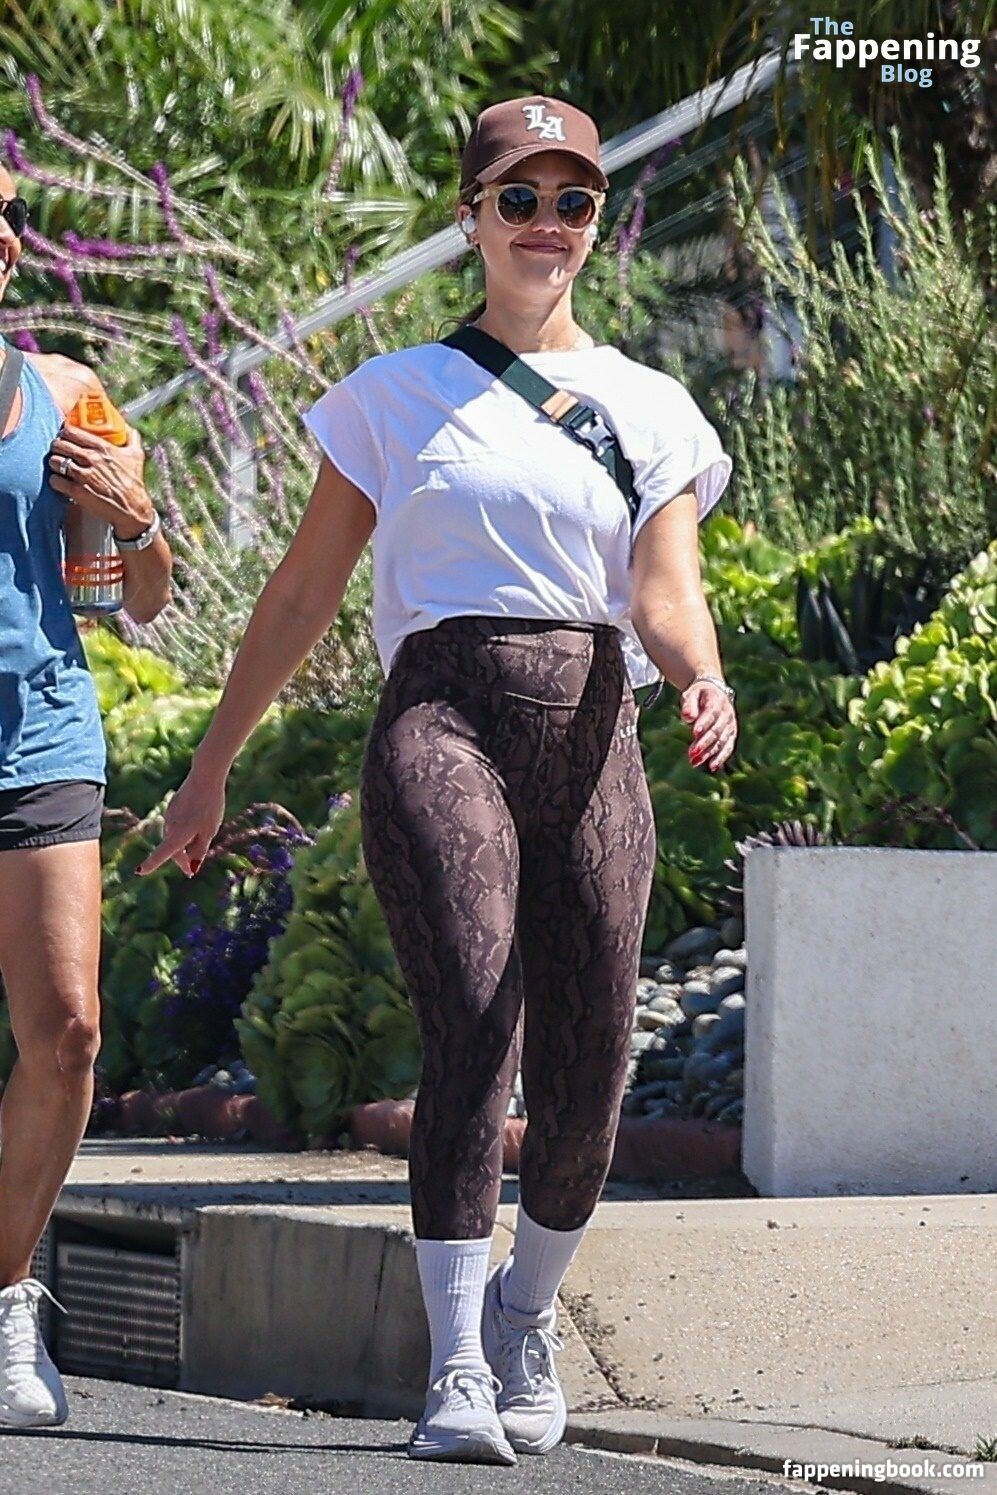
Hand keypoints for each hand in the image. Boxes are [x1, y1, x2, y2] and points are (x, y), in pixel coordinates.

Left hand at [48, 423, 153, 537]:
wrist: (132, 509)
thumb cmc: (134, 482)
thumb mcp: (136, 455)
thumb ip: (132, 438)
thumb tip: (127, 427)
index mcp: (102, 447)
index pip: (71, 431)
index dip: (63, 432)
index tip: (64, 436)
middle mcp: (91, 458)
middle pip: (59, 444)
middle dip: (57, 447)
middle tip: (59, 451)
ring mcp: (83, 475)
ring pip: (54, 461)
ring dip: (54, 463)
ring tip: (59, 466)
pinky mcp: (77, 491)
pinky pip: (55, 480)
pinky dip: (55, 480)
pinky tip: (60, 481)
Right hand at [135, 770, 226, 877]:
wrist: (204, 778)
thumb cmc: (210, 807)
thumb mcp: (209, 832)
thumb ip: (200, 850)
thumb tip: (193, 866)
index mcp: (178, 834)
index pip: (162, 854)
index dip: (151, 864)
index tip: (139, 872)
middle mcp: (169, 826)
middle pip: (172, 848)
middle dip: (182, 859)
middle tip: (191, 871)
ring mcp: (169, 815)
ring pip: (175, 835)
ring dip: (185, 843)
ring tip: (203, 837)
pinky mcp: (173, 806)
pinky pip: (177, 823)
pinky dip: (185, 829)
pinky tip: (199, 821)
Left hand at [681, 680, 737, 772]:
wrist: (714, 693)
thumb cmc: (698, 695)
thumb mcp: (691, 694)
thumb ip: (689, 705)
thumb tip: (687, 717)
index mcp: (716, 700)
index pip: (711, 713)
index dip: (704, 723)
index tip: (695, 733)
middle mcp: (726, 713)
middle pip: (716, 730)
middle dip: (704, 742)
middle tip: (692, 753)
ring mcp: (730, 725)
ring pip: (721, 741)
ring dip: (709, 752)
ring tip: (694, 762)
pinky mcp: (731, 734)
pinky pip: (728, 747)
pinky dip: (721, 757)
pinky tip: (712, 767)